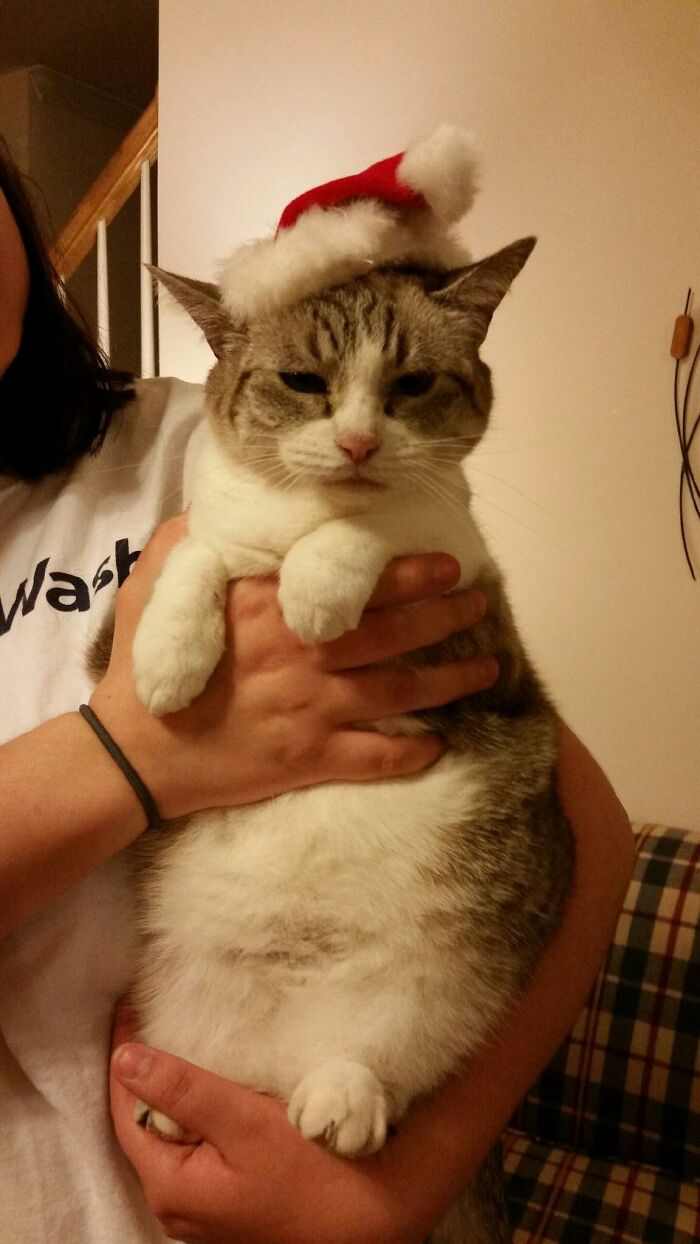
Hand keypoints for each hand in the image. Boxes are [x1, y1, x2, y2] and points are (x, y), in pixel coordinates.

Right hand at [90, 515, 497, 819]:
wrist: (136, 753)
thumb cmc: (144, 669)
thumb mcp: (153, 589)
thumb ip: (187, 543)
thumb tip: (210, 511)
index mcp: (272, 608)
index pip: (354, 582)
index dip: (409, 573)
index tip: (448, 563)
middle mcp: (305, 653)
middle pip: (393, 632)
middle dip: (445, 615)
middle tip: (480, 603)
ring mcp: (313, 708)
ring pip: (400, 691)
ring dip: (450, 680)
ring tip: (488, 668)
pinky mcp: (311, 758)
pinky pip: (377, 756)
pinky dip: (414, 753)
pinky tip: (444, 747)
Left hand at [110, 1003, 432, 1243]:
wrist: (370, 1220)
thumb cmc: (314, 1176)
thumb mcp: (245, 1123)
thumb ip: (184, 1090)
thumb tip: (125, 1057)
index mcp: (169, 1185)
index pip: (126, 1105)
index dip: (127, 1051)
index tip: (132, 1002)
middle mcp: (176, 1202)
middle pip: (145, 1119)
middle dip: (148, 1065)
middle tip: (156, 1009)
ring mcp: (202, 1202)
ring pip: (173, 1129)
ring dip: (176, 1085)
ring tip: (183, 1033)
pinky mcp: (227, 1196)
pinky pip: (198, 1142)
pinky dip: (199, 1107)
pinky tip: (215, 1079)